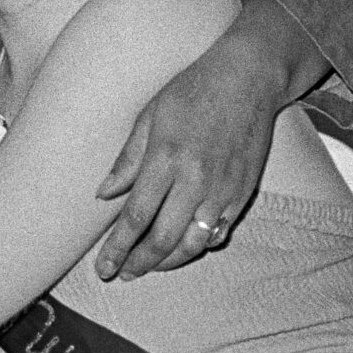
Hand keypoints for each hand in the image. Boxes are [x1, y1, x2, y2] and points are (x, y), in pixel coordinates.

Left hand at [92, 37, 278, 279]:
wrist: (249, 78)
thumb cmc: (194, 90)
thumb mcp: (151, 116)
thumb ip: (127, 159)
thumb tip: (103, 194)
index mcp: (165, 159)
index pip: (135, 217)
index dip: (117, 248)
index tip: (104, 267)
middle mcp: (195, 180)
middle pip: (162, 239)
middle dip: (138, 263)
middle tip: (121, 274)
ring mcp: (223, 189)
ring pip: (192, 244)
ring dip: (167, 262)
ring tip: (148, 267)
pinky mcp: (243, 192)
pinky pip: (219, 233)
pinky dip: (198, 247)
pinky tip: (182, 248)